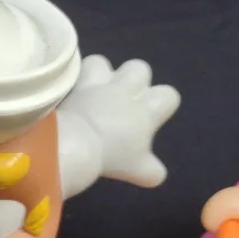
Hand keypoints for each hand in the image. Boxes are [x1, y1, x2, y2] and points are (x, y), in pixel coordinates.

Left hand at [60, 55, 179, 186]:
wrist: (76, 144)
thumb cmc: (112, 157)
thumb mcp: (138, 171)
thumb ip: (150, 171)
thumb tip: (156, 175)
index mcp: (145, 111)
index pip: (169, 94)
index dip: (162, 102)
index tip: (149, 115)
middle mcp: (124, 92)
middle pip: (139, 68)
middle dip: (133, 79)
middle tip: (121, 101)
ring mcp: (96, 86)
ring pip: (102, 62)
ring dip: (98, 74)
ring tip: (91, 93)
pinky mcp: (72, 86)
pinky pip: (73, 69)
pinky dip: (72, 78)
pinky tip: (69, 91)